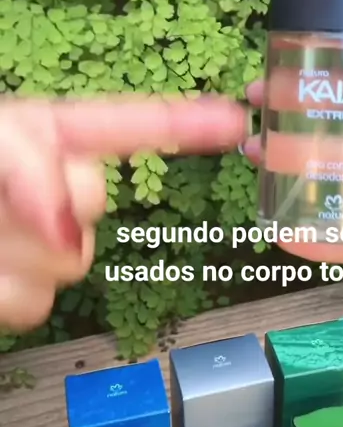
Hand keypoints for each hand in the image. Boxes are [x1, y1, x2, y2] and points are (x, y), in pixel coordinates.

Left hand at [0, 95, 247, 330]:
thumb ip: (32, 157)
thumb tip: (70, 230)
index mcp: (47, 135)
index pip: (128, 125)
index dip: (186, 123)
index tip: (236, 121)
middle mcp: (48, 188)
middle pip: (97, 199)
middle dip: (59, 201)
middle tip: (8, 199)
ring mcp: (36, 244)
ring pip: (74, 261)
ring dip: (26, 250)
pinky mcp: (21, 291)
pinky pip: (38, 305)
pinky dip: (8, 292)